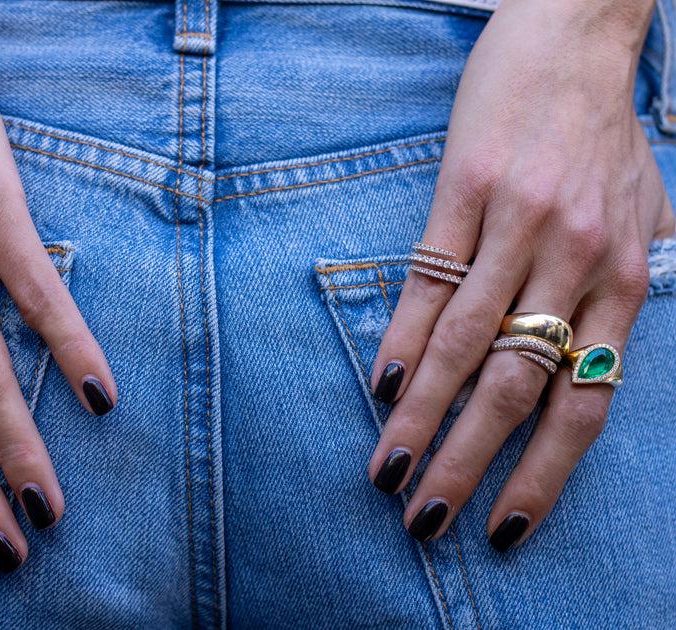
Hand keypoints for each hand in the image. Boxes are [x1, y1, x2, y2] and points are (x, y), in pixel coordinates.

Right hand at [367, 0, 674, 549]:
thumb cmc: (602, 132)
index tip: (504, 527)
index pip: (586, 400)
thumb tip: (599, 351)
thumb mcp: (645, 213)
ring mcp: (516, 225)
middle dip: (470, 464)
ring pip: (465, 344)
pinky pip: (429, 279)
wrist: (574, 35)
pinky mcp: (464, 192)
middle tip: (428, 520)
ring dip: (423, 417)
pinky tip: (381, 386)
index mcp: (623, 277)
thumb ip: (626, 286)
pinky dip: (402, 337)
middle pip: (516, 387)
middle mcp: (574, 261)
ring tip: (389, 470)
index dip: (545, 473)